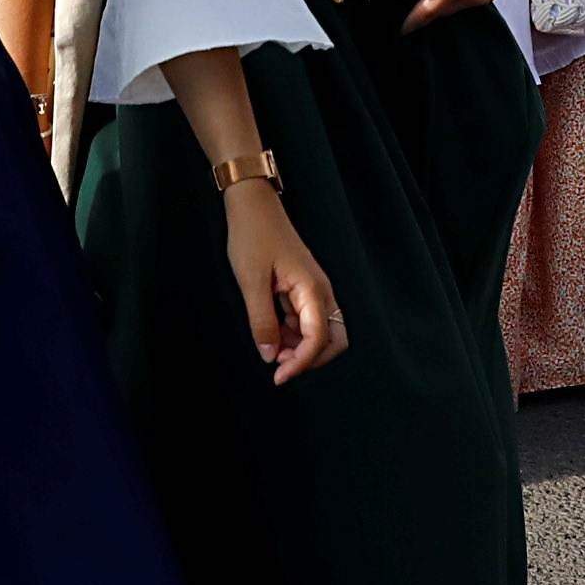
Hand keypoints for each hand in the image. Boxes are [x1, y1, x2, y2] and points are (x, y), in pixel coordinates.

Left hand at [222, 184, 346, 381]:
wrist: (253, 207)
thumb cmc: (253, 238)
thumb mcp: (252, 282)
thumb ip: (262, 321)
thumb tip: (270, 356)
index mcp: (312, 289)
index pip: (318, 338)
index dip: (301, 362)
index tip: (277, 377)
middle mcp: (320, 292)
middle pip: (333, 339)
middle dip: (310, 359)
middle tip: (279, 367)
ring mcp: (314, 291)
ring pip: (319, 332)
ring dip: (299, 348)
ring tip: (270, 350)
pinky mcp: (303, 290)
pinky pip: (306, 321)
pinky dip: (293, 335)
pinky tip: (271, 335)